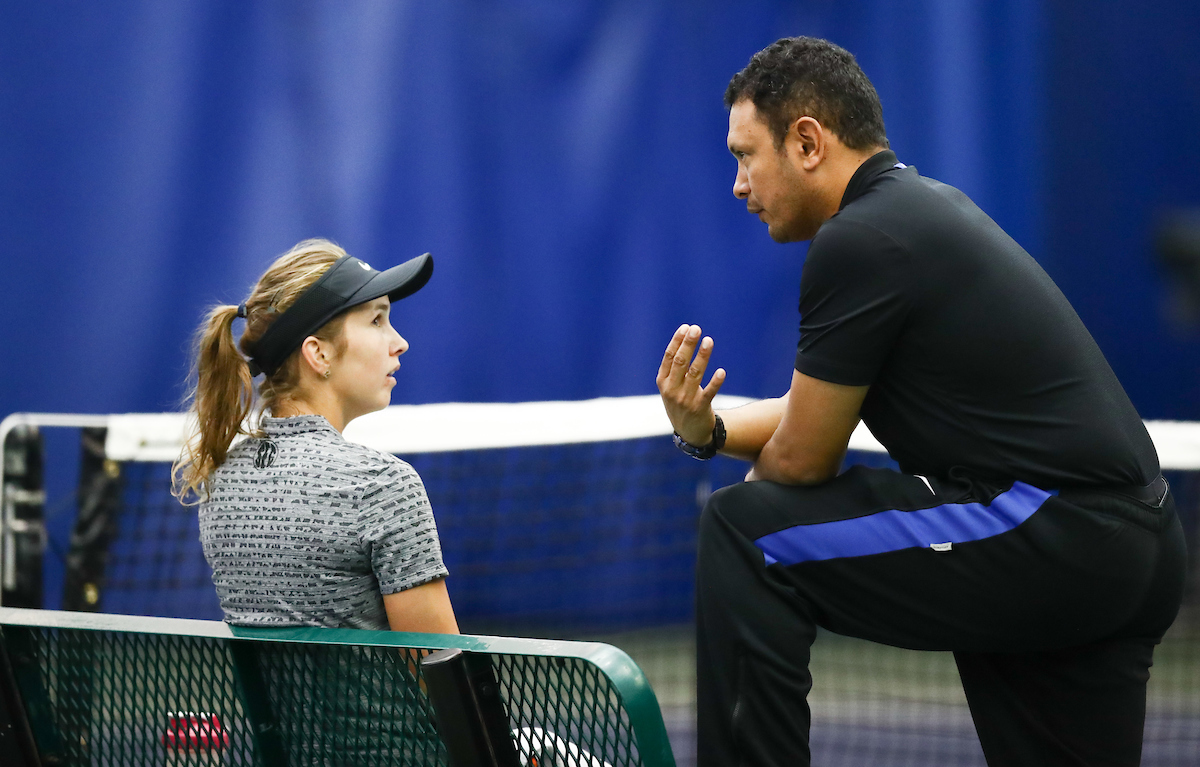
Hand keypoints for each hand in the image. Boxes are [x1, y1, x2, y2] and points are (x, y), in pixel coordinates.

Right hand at [656, 324, 726, 445]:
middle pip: (680, 362)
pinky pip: (709, 393)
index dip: (677, 341)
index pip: (669, 357)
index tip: (686, 327)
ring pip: (695, 374)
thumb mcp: (671, 387)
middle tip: (696, 329)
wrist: (689, 432)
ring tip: (709, 340)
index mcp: (663, 382)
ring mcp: (685, 400)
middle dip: (688, 344)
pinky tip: (721, 371)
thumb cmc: (680, 402)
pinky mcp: (700, 408)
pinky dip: (715, 382)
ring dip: (702, 356)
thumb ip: (675, 368)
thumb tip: (686, 338)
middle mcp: (672, 390)